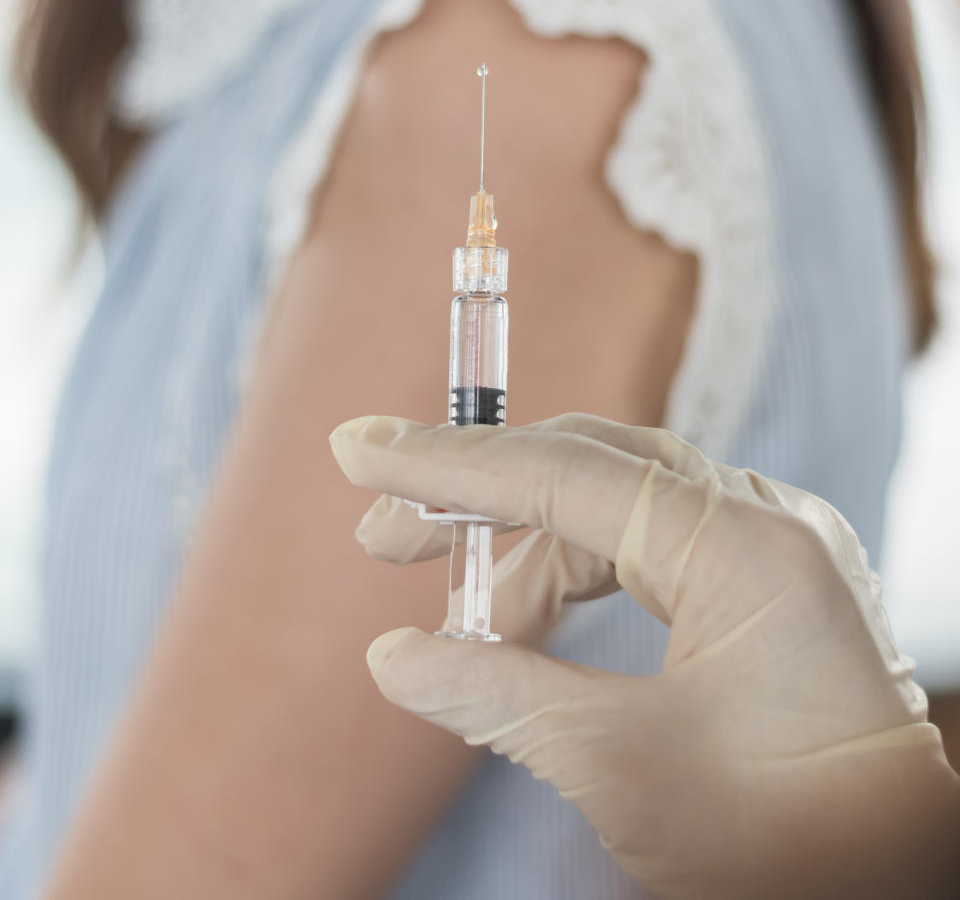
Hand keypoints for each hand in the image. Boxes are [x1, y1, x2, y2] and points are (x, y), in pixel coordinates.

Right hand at [331, 413, 959, 898]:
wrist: (895, 884)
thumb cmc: (790, 843)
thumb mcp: (625, 770)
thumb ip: (499, 693)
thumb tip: (390, 658)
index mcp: (748, 549)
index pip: (567, 473)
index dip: (451, 463)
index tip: (357, 448)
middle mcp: (767, 521)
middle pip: (591, 467)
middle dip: (480, 496)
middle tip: (382, 538)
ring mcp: (772, 544)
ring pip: (617, 502)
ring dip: (524, 548)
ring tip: (458, 619)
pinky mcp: (765, 576)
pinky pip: (652, 541)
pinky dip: (577, 573)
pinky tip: (525, 621)